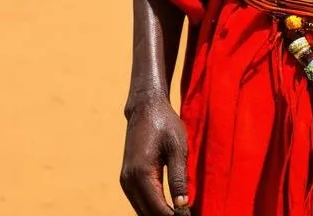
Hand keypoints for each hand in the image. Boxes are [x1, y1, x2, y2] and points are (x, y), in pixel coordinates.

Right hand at [120, 93, 189, 215]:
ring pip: (141, 211)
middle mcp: (129, 181)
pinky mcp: (126, 179)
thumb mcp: (177, 148)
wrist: (145, 108)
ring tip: (180, 212)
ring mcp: (125, 181)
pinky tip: (168, 208)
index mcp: (142, 174)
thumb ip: (179, 178)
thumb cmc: (165, 124)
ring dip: (158, 215)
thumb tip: (183, 205)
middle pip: (147, 214)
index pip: (158, 209)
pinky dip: (151, 208)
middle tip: (186, 214)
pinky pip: (138, 202)